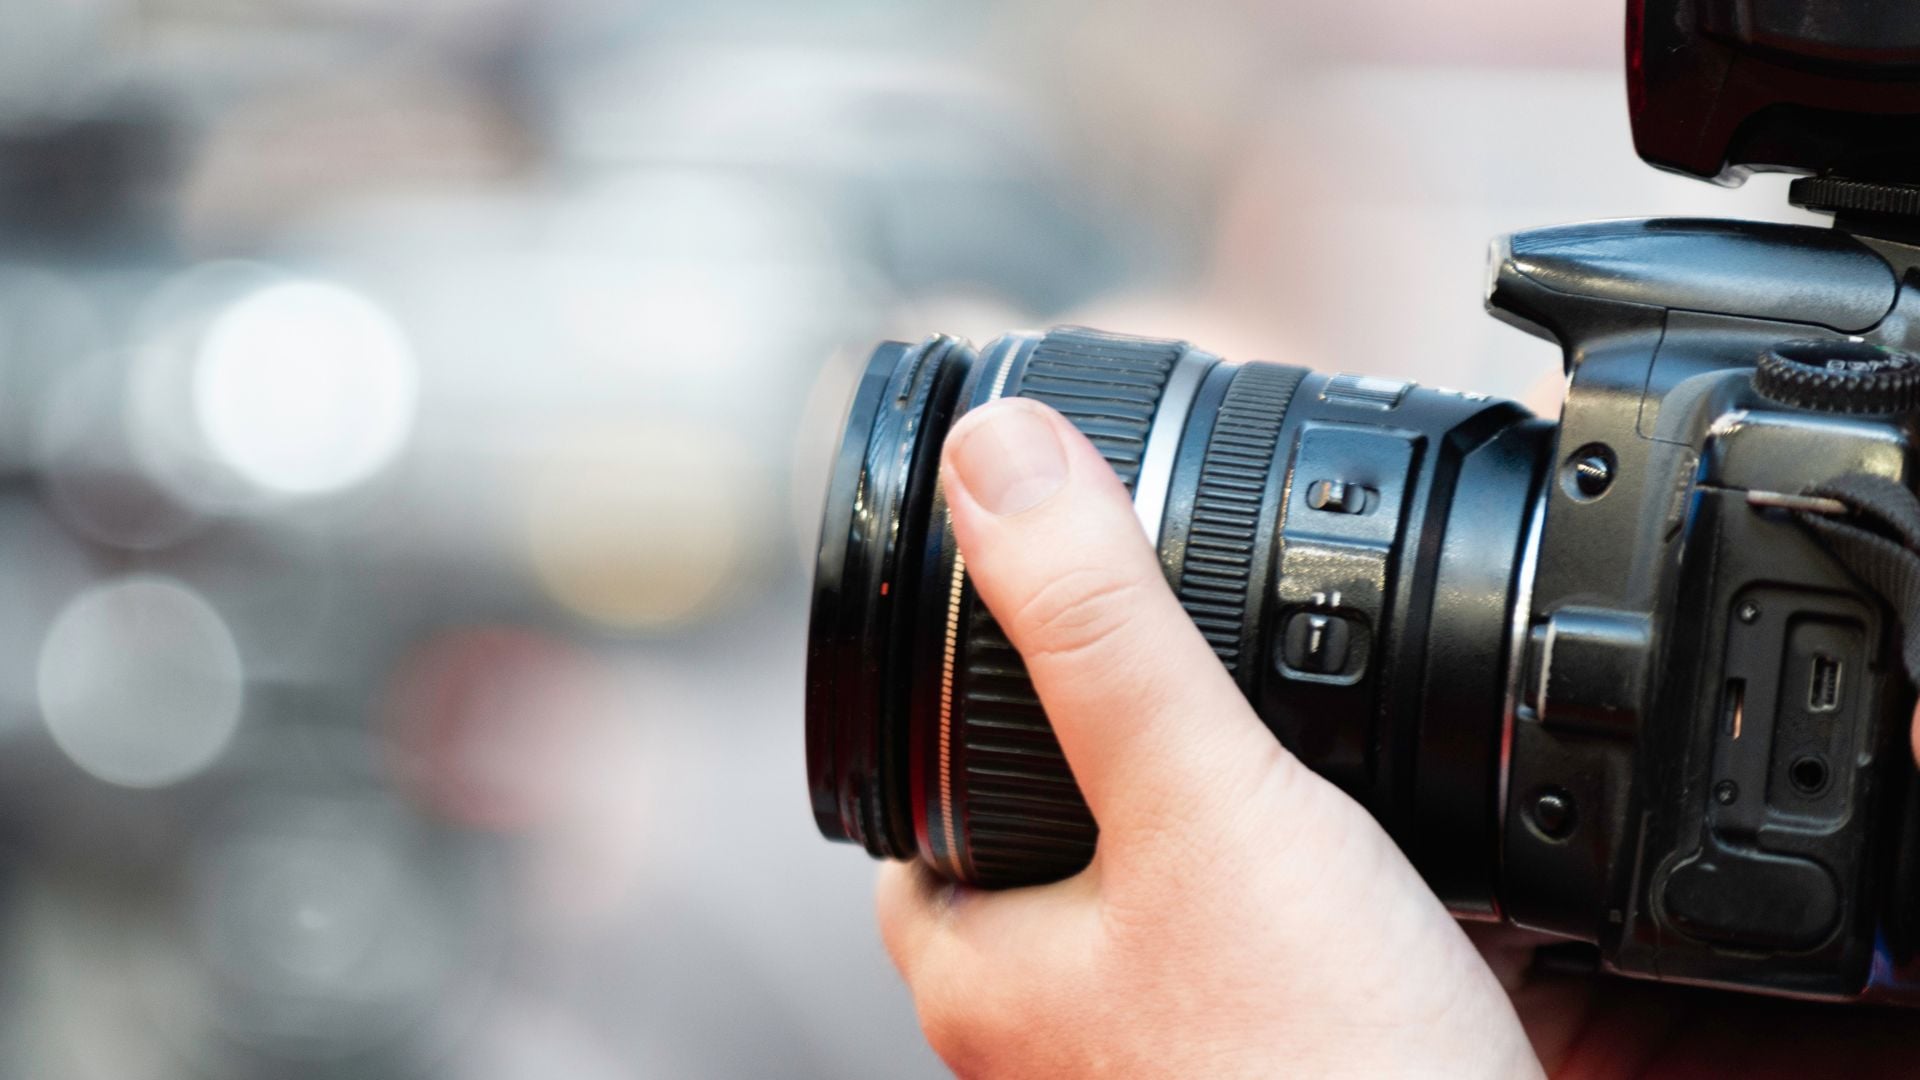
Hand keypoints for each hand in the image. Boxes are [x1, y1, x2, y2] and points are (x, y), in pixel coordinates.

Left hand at [876, 397, 1540, 1077]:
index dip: (953, 715)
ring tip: (1247, 758)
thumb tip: (995, 459)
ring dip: (1182, 840)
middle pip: (1027, 862)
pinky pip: (1232, 972)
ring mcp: (1151, 1076)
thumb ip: (1101, 628)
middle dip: (1084, 769)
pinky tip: (1343, 880)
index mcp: (980, 973)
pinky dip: (1268, 906)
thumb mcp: (1203, 802)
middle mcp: (1046, 1043)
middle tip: (1149, 682)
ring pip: (1136, 921)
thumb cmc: (1321, 1073)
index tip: (1007, 640)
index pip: (916, 815)